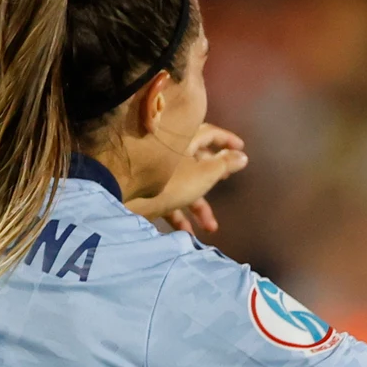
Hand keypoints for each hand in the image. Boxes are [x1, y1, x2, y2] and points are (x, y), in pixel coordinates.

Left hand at [127, 123, 247, 230]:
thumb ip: (224, 164)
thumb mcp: (203, 174)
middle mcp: (172, 153)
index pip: (210, 133)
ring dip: (199, 207)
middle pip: (198, 161)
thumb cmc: (169, 181)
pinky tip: (186, 233)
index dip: (227, 139)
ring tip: (210, 227)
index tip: (241, 147)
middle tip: (225, 181)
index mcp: (185, 142)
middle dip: (214, 176)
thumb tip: (242, 155)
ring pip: (185, 185)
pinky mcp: (148, 190)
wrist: (124, 195)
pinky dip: (180, 215)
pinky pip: (169, 199)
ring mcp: (159, 172)